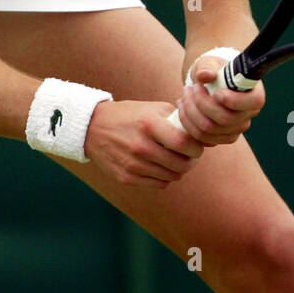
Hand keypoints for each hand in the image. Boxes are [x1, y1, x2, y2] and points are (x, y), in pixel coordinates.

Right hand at [83, 100, 204, 188]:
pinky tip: (159, 166)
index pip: (185, 144)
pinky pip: (158, 184)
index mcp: (149, 125)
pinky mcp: (126, 177)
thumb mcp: (151, 108)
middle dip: (190, 161)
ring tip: (173, 160)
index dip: (197, 148)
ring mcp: (133, 165)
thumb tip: (201, 133)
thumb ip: (177, 118)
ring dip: (177, 170)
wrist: (92, 127)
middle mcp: (141, 147)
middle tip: (188, 156)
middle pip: (181, 164)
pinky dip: (164, 177)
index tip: (196, 147)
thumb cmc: (128, 116)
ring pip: (172, 177)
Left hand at [174, 53, 264, 145]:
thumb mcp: (210, 62)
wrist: (208, 83)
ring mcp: (235, 130)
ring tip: (184, 96)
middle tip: (191, 87)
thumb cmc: (213, 70)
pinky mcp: (220, 138)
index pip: (253, 103)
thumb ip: (207, 67)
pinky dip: (188, 123)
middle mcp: (247, 115)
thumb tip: (204, 75)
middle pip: (225, 119)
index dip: (234, 100)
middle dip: (202, 102)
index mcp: (254, 94)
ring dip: (191, 112)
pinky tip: (182, 107)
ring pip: (210, 130)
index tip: (216, 92)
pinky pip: (202, 138)